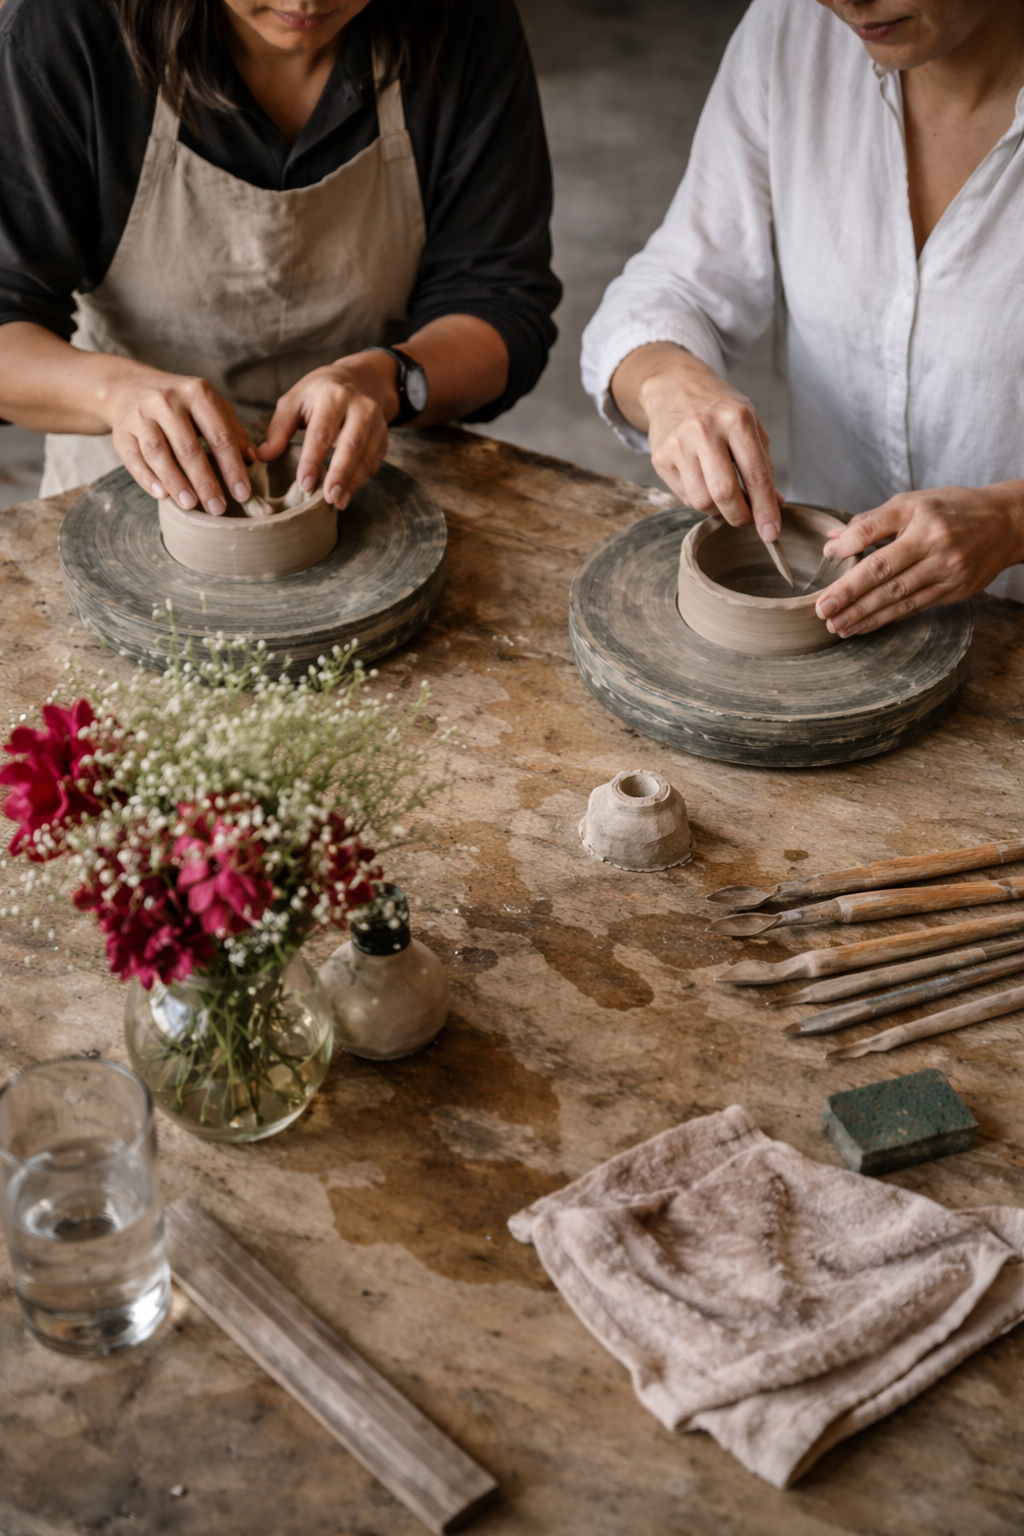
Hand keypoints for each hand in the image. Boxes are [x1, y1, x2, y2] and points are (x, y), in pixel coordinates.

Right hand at [108, 374, 254, 514]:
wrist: (131, 387)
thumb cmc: (182, 404)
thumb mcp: (210, 407)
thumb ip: (233, 431)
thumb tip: (252, 460)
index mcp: (197, 393)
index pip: (219, 436)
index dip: (232, 467)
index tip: (243, 494)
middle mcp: (167, 400)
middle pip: (188, 447)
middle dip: (205, 481)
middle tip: (217, 508)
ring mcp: (141, 415)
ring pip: (157, 452)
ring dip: (175, 482)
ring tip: (190, 505)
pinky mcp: (121, 430)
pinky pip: (133, 458)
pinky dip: (147, 478)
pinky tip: (162, 495)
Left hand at [259, 354, 397, 509]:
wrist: (359, 380)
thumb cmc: (319, 393)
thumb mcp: (295, 401)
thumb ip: (279, 428)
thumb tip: (262, 457)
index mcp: (333, 395)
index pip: (322, 432)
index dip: (313, 460)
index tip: (304, 484)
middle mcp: (360, 407)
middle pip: (352, 444)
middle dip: (340, 474)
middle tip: (328, 498)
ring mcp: (376, 422)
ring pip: (367, 456)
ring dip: (353, 482)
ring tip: (337, 502)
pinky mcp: (383, 437)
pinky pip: (374, 462)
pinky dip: (361, 480)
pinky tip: (347, 493)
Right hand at [611, 343, 783, 539]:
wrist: (674, 386)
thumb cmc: (719, 408)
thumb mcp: (749, 424)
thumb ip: (763, 464)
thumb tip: (774, 504)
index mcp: (736, 419)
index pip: (755, 475)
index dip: (765, 508)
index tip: (771, 533)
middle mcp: (705, 430)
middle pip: (725, 493)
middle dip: (740, 517)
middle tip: (748, 522)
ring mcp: (679, 444)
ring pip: (702, 501)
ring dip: (719, 511)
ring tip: (726, 499)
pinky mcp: (660, 457)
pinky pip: (685, 496)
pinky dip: (700, 500)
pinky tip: (705, 485)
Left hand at [814, 484, 1023, 637]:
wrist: (1007, 523)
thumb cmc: (952, 510)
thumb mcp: (913, 503)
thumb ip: (871, 522)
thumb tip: (832, 541)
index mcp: (919, 515)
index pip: (874, 530)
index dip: (848, 545)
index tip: (827, 559)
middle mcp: (934, 543)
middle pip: (883, 571)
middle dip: (849, 593)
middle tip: (822, 609)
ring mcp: (946, 569)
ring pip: (898, 596)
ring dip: (864, 615)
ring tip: (837, 626)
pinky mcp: (955, 590)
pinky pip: (914, 607)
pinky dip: (886, 618)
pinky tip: (863, 626)